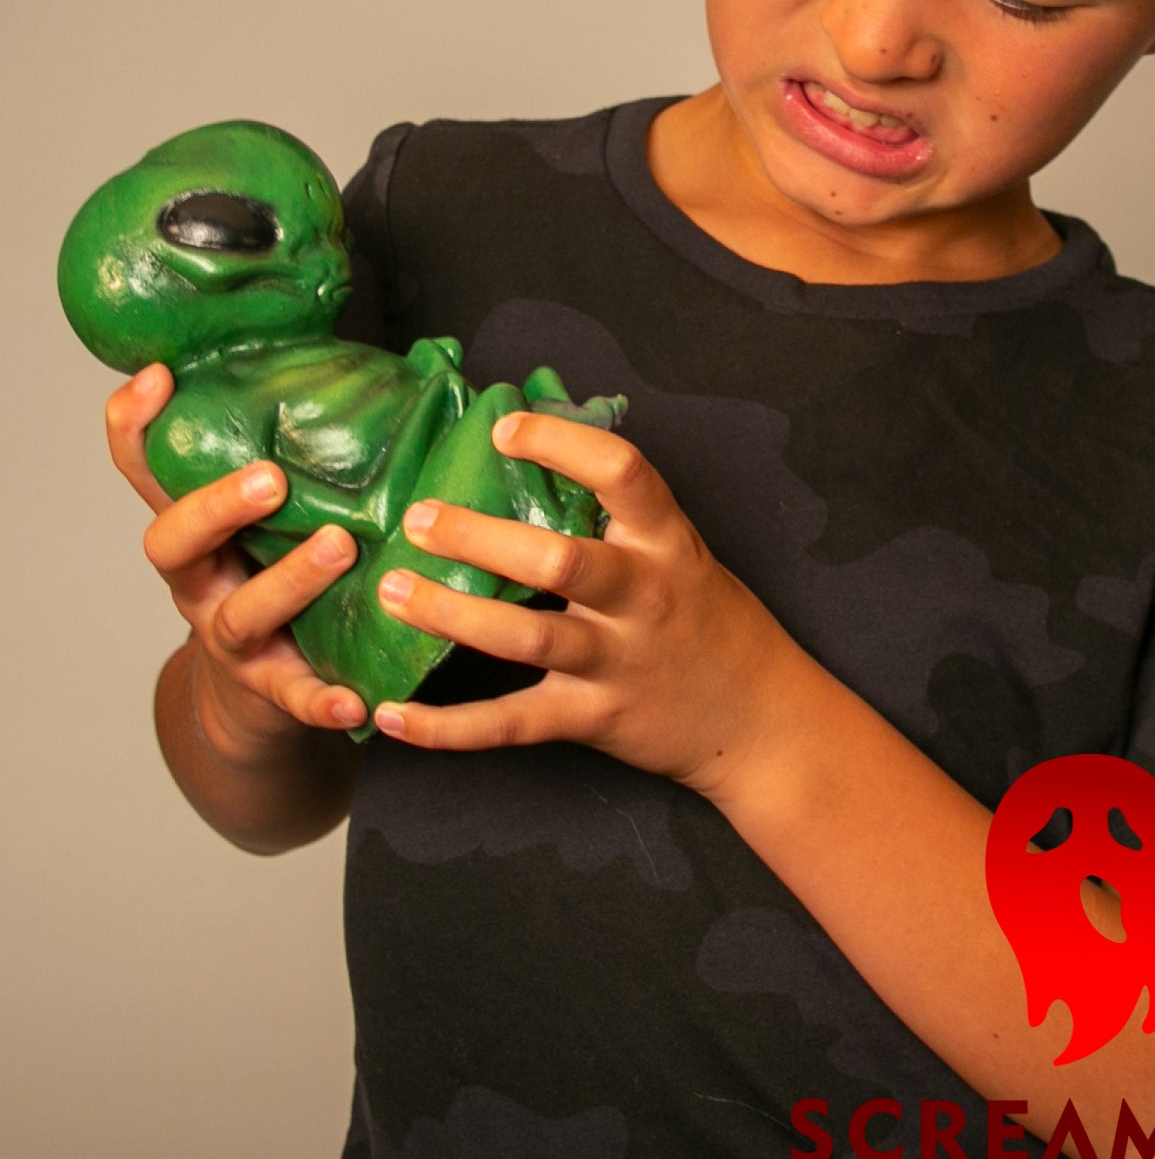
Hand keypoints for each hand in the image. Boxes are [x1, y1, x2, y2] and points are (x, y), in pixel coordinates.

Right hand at [106, 364, 368, 758]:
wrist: (260, 698)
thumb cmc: (280, 572)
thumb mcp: (277, 515)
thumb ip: (312, 454)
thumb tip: (418, 360)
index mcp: (196, 526)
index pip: (144, 468)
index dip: (136, 424)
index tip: (159, 375)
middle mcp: (199, 580)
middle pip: (171, 542)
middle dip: (216, 506)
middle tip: (271, 478)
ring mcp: (229, 638)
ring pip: (240, 613)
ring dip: (288, 579)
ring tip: (338, 547)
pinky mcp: (272, 690)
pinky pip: (293, 697)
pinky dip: (320, 698)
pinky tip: (352, 699)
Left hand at [371, 411, 806, 794]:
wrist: (757, 718)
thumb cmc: (704, 617)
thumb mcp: (678, 552)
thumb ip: (617, 515)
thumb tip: (530, 451)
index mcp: (665, 541)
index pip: (621, 473)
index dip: (561, 444)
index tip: (503, 430)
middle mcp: (641, 597)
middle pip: (559, 562)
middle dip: (481, 538)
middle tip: (419, 519)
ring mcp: (616, 661)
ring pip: (525, 639)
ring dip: (450, 616)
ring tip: (392, 593)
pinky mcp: (592, 718)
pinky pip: (511, 723)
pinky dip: (447, 728)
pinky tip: (393, 715)